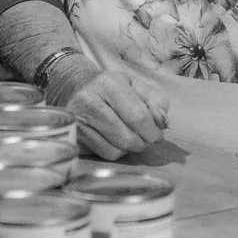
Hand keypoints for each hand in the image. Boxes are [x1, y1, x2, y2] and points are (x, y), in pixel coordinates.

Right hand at [43, 53, 170, 159]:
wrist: (76, 88)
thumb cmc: (112, 88)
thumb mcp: (136, 86)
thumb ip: (156, 101)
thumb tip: (162, 123)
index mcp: (109, 84)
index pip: (138, 116)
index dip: (152, 131)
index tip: (158, 136)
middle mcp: (89, 101)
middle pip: (127, 137)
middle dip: (143, 143)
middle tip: (147, 139)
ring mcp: (78, 120)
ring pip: (116, 150)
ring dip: (130, 149)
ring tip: (133, 138)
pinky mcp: (74, 136)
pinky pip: (104, 154)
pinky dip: (116, 152)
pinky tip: (117, 141)